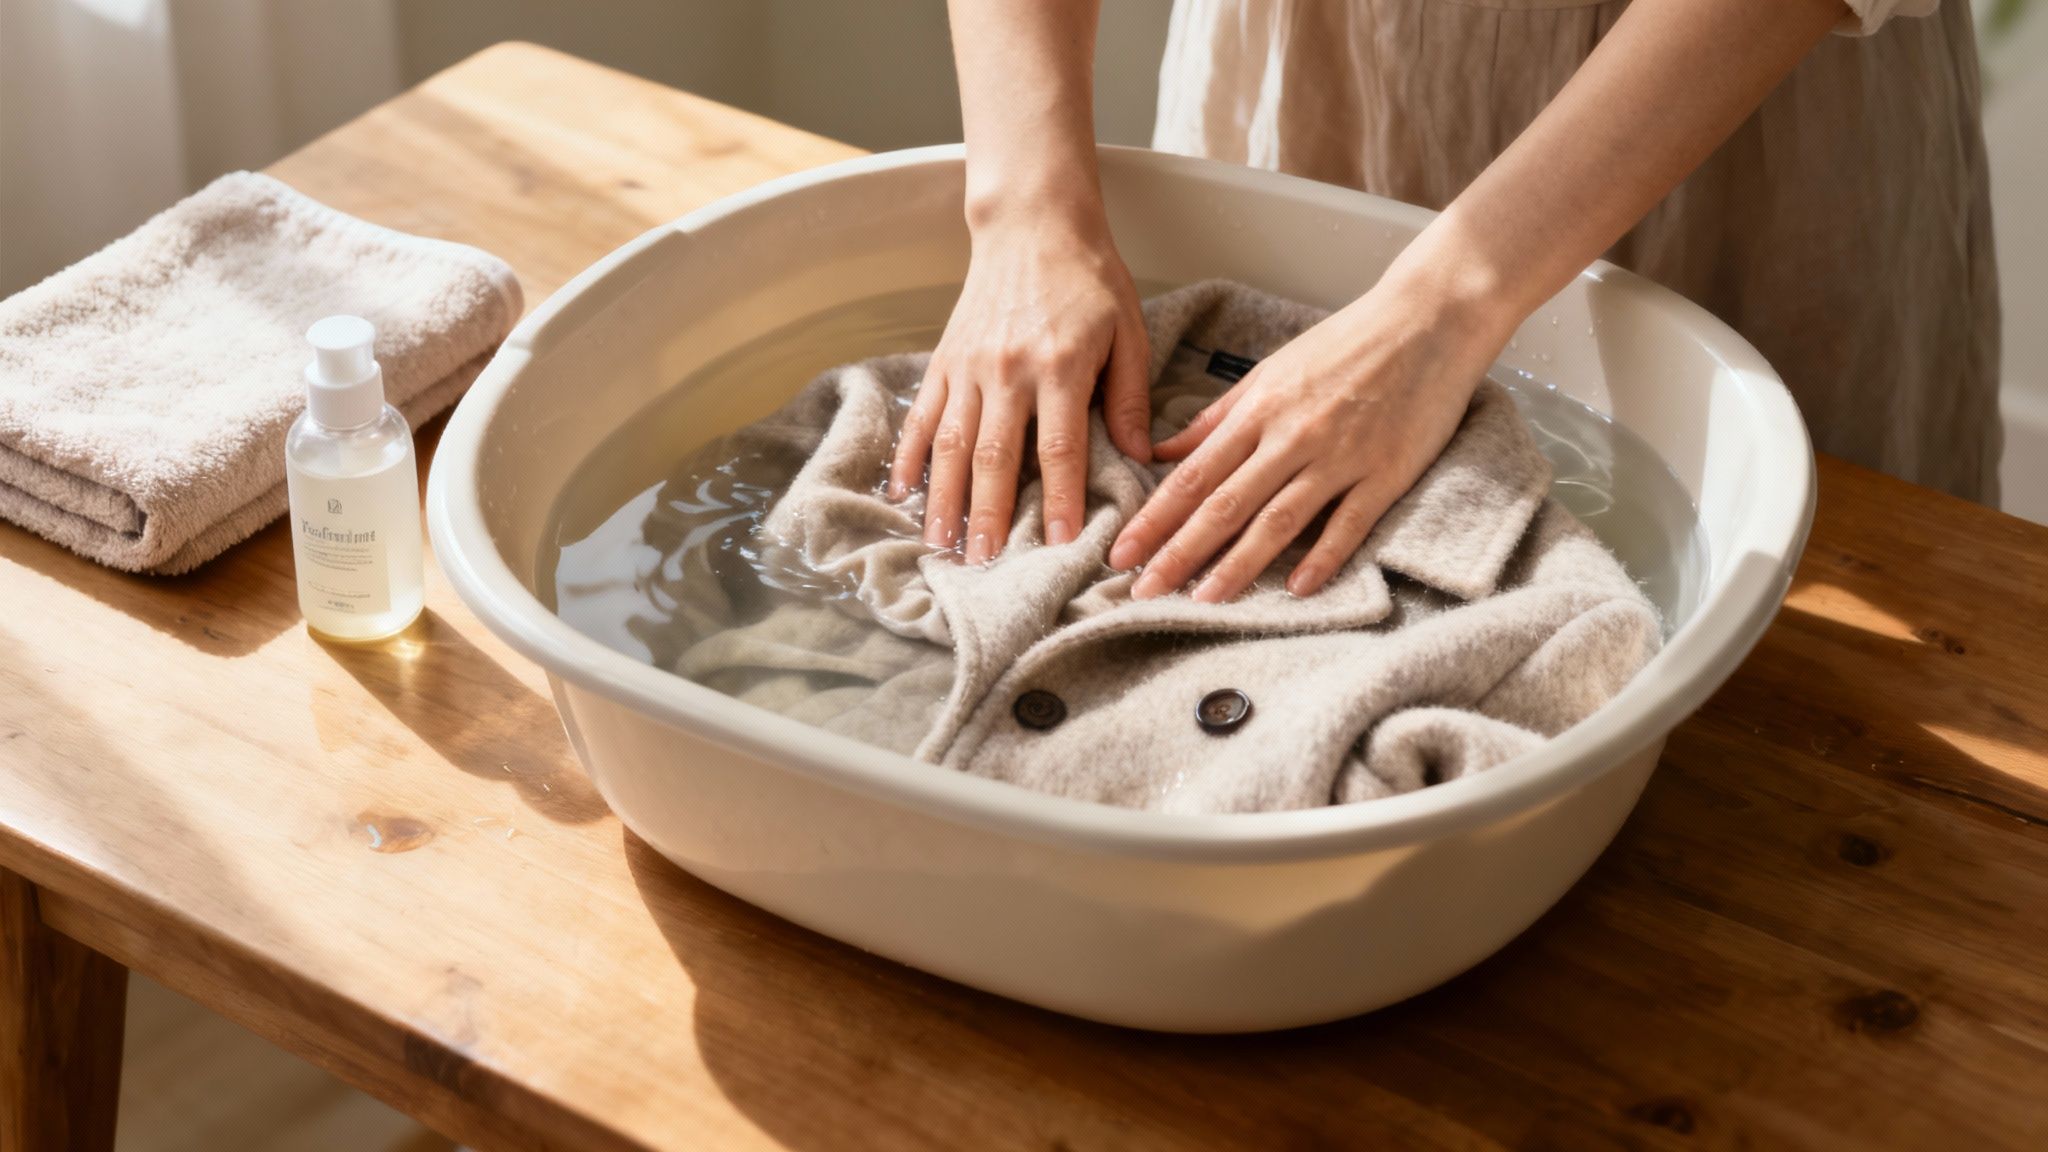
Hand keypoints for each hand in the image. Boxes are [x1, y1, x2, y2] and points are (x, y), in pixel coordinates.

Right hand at [889, 211, 1151, 562]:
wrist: (1033, 224)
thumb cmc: (1089, 280)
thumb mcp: (1128, 330)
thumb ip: (1129, 395)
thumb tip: (1138, 457)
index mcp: (1061, 365)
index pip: (1059, 447)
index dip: (1062, 499)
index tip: (1063, 544)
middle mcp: (1008, 369)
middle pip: (994, 456)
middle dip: (990, 515)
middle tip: (986, 564)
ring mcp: (970, 366)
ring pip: (949, 444)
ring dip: (944, 499)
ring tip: (941, 545)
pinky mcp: (945, 359)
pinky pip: (922, 415)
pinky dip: (909, 457)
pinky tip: (903, 494)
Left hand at [1107, 276, 1512, 601]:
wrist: (1428, 319)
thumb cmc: (1346, 344)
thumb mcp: (1271, 371)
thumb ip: (1217, 417)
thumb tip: (1162, 451)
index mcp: (1259, 410)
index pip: (1193, 475)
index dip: (1153, 519)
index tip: (1120, 553)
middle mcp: (1292, 435)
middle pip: (1225, 504)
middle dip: (1179, 551)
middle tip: (1143, 591)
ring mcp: (1340, 456)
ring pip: (1278, 520)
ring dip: (1238, 565)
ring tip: (1203, 600)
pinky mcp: (1386, 473)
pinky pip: (1348, 524)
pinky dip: (1322, 557)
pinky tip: (1296, 588)